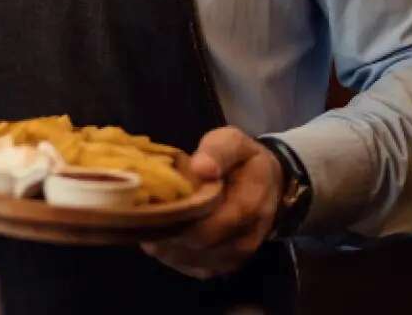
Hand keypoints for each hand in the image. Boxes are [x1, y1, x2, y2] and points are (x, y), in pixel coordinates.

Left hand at [141, 127, 283, 279]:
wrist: (269, 185)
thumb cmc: (244, 161)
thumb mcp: (233, 142)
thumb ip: (218, 151)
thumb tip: (202, 168)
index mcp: (249, 204)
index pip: (212, 223)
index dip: (179, 218)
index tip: (152, 205)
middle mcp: (246, 236)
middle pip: (199, 245)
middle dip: (168, 231)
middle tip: (142, 215)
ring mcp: (237, 255)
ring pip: (194, 261)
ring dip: (167, 247)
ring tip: (147, 225)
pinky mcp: (227, 264)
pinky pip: (195, 268)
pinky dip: (174, 257)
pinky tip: (160, 239)